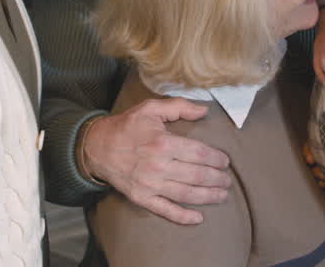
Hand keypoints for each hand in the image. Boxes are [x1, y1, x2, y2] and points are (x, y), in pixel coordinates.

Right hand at [81, 97, 230, 224]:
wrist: (97, 147)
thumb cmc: (126, 126)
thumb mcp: (151, 108)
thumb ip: (179, 107)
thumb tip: (204, 111)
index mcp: (163, 143)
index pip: (199, 153)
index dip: (216, 159)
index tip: (225, 161)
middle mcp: (158, 166)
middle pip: (197, 175)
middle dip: (217, 178)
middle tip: (227, 179)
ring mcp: (150, 184)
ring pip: (187, 194)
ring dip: (208, 196)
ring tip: (222, 195)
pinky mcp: (142, 198)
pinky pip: (165, 210)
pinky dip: (183, 217)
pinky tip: (198, 218)